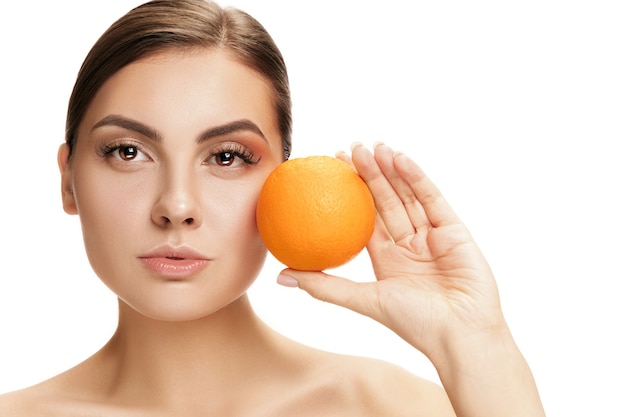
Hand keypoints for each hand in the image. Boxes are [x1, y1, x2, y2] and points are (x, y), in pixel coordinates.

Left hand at [278, 143, 504, 356]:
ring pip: (409, 195)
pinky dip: (417, 178)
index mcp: (388, 259)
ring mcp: (433, 235)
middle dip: (369, 173)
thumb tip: (279, 277)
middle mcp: (410, 244)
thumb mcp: (364, 300)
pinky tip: (400, 158)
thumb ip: (324, 286)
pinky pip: (432, 198)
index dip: (351, 194)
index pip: (366, 218)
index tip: (333, 169)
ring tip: (373, 147)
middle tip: (350, 148)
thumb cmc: (415, 323)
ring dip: (392, 169)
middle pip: (386, 201)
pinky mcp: (455, 230)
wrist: (461, 335)